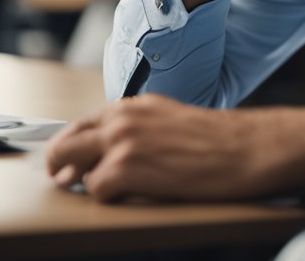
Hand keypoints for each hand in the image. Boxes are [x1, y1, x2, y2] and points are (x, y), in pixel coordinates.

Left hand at [45, 94, 304, 202]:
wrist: (246, 148)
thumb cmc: (216, 139)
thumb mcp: (168, 120)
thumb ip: (136, 130)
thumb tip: (109, 153)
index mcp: (131, 106)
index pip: (80, 124)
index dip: (70, 148)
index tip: (67, 164)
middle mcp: (121, 119)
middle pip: (63, 143)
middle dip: (59, 165)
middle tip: (65, 182)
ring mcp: (122, 142)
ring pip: (71, 166)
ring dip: (86, 182)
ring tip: (108, 190)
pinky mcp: (127, 168)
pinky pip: (96, 189)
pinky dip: (107, 198)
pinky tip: (130, 196)